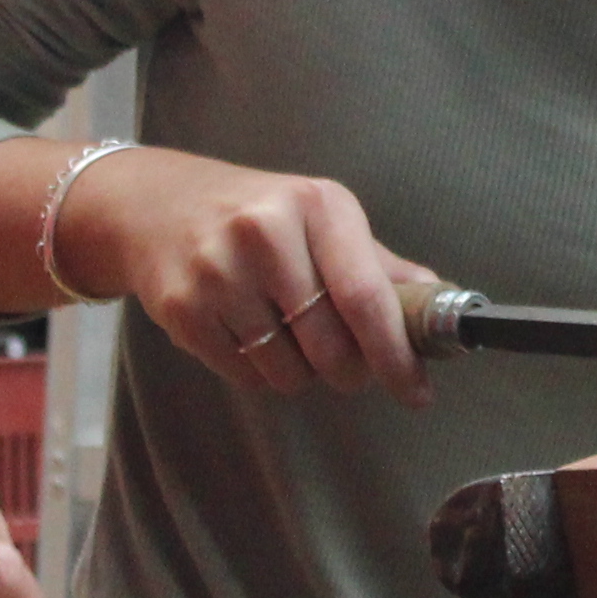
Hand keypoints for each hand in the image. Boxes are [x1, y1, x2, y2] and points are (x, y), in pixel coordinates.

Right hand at [60, 147, 438, 409]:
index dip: (396, 355)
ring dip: (300, 372)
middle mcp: (265, 231)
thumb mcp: (321, 219)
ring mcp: (218, 271)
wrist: (155, 205)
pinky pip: (246, 376)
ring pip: (289, 372)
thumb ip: (379, 266)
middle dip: (348, 370)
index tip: (415, 392)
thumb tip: (441, 305)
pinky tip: (250, 334)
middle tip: (342, 360)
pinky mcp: (183, 308)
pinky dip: (260, 372)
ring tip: (285, 333)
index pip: (366, 298)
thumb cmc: (256, 215)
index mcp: (317, 205)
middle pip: (332, 347)